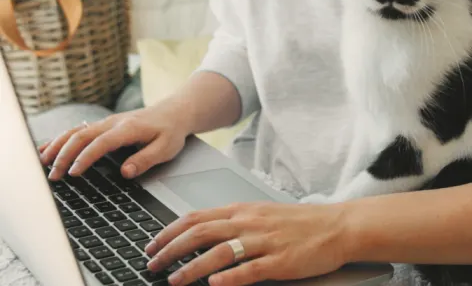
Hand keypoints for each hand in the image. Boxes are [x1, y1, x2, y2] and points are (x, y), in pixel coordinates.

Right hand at [40, 98, 190, 180]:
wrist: (174, 112)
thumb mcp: (166, 148)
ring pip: (76, 131)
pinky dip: (62, 139)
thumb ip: (145, 160)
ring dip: (58, 145)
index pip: (101, 143)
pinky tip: (48, 147)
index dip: (86, 158)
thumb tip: (125, 172)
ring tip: (42, 162)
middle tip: (53, 176)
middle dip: (64, 155)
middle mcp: (113, 123)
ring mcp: (107, 122)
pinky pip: (79, 130)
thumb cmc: (170, 131)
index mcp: (128, 128)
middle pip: (82, 136)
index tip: (73, 173)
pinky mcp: (105, 124)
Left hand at [144, 202, 352, 285]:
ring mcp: (263, 241)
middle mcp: (248, 223)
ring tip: (173, 280)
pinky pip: (250, 269)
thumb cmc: (296, 221)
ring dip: (192, 266)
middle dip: (171, 249)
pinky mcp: (280, 260)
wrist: (334, 225)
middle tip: (152, 264)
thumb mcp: (259, 213)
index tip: (153, 244)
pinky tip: (213, 284)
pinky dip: (229, 277)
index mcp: (241, 210)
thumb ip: (232, 221)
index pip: (196, 217)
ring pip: (220, 252)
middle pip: (200, 233)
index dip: (170, 231)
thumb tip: (202, 232)